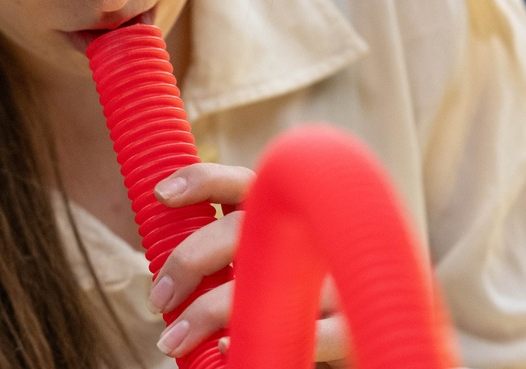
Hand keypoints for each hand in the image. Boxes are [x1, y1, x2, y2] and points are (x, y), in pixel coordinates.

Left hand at [148, 163, 350, 365]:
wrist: (367, 332)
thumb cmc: (297, 301)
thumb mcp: (265, 268)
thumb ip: (228, 260)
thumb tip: (167, 279)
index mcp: (285, 218)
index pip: (242, 182)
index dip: (202, 180)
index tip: (161, 194)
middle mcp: (309, 239)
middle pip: (244, 227)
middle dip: (190, 259)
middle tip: (158, 297)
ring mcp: (331, 281)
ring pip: (265, 280)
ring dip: (209, 310)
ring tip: (172, 340)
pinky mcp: (347, 327)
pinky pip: (302, 329)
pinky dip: (258, 334)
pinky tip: (225, 346)